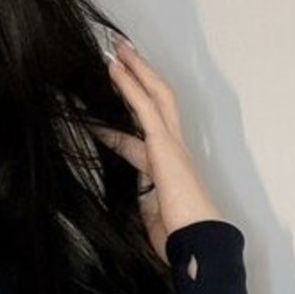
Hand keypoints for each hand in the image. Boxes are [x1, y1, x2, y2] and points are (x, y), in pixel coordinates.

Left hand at [87, 38, 223, 264]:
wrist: (197, 243)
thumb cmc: (178, 240)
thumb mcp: (150, 220)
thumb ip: (140, 204)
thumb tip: (130, 204)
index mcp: (167, 171)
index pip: (138, 141)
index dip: (115, 128)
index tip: (97, 118)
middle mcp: (174, 151)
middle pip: (158, 103)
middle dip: (140, 78)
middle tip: (121, 54)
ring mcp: (172, 145)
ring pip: (155, 95)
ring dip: (136, 70)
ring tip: (117, 50)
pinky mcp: (164, 144)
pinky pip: (145, 106)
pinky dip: (130, 84)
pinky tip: (115, 68)